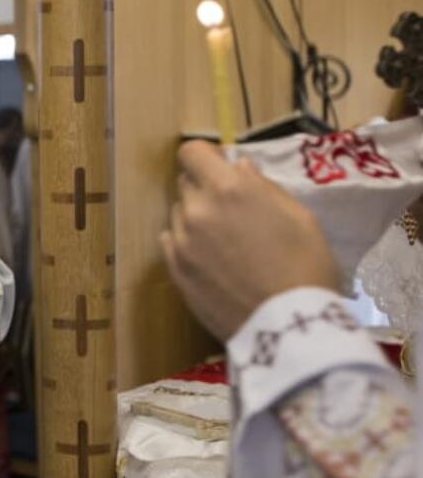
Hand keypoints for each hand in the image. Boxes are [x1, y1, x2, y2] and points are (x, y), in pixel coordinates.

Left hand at [160, 140, 340, 341]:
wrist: (288, 325)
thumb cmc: (306, 267)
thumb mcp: (299, 217)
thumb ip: (262, 187)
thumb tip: (238, 166)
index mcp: (227, 189)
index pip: (192, 152)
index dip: (206, 157)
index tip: (221, 167)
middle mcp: (196, 210)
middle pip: (186, 183)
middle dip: (205, 188)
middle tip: (232, 210)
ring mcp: (180, 241)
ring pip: (179, 213)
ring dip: (196, 217)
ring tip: (226, 241)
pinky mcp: (174, 270)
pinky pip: (171, 241)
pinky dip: (187, 242)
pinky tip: (212, 259)